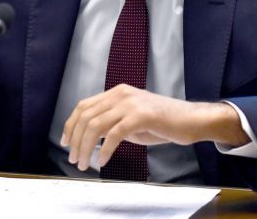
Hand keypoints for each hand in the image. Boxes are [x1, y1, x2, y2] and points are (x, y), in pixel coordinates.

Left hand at [60, 84, 248, 171]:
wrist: (190, 120)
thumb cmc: (163, 122)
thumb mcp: (132, 118)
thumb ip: (112, 122)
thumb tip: (90, 137)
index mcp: (117, 92)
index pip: (84, 105)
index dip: (70, 124)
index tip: (65, 142)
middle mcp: (121, 94)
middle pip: (86, 116)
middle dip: (75, 139)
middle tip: (74, 158)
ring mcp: (131, 103)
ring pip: (96, 125)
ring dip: (85, 147)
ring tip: (84, 163)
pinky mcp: (141, 116)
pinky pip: (114, 134)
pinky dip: (105, 150)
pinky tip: (103, 161)